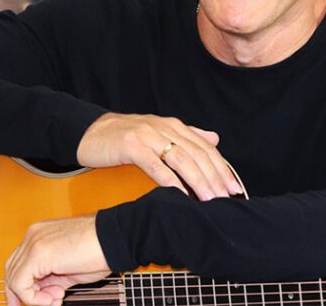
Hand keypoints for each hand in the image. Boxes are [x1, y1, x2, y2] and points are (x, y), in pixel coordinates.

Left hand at [5, 215, 109, 305]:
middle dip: (24, 294)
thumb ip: (51, 277)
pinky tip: (52, 298)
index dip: (24, 287)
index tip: (37, 301)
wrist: (116, 239)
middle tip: (46, 304)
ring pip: (14, 278)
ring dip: (33, 297)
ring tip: (57, 298)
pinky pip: (20, 283)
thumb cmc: (100, 250)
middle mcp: (33, 235)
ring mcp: (33, 242)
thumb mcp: (69, 267)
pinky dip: (33, 297)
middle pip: (12, 270)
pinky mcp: (37, 253)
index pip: (19, 263)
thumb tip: (41, 293)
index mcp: (41, 234)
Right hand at [76, 112, 240, 200]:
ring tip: (210, 198)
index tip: (234, 188)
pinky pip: (155, 165)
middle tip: (226, 197)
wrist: (91, 132)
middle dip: (215, 177)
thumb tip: (215, 139)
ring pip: (181, 159)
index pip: (206, 149)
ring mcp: (148, 135)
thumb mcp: (160, 133)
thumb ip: (187, 136)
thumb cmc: (126, 137)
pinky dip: (170, 180)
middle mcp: (165, 128)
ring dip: (198, 180)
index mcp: (175, 126)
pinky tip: (180, 193)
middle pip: (197, 154)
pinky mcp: (131, 145)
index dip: (222, 168)